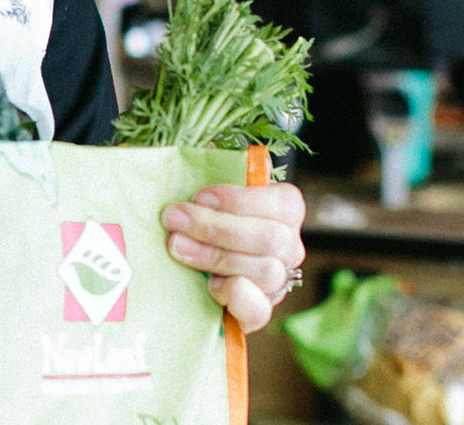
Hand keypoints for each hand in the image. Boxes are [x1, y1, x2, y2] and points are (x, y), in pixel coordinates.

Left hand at [162, 182, 305, 334]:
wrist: (185, 278)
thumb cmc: (201, 221)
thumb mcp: (208, 191)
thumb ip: (212, 168)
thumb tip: (204, 148)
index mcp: (285, 213)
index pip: (284, 204)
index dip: (241, 200)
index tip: (198, 197)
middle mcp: (289, 249)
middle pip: (270, 238)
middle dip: (217, 227)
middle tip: (174, 220)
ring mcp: (277, 284)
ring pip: (266, 271)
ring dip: (215, 256)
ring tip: (176, 247)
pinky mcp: (257, 315)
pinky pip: (260, 310)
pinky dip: (234, 295)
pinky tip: (208, 285)